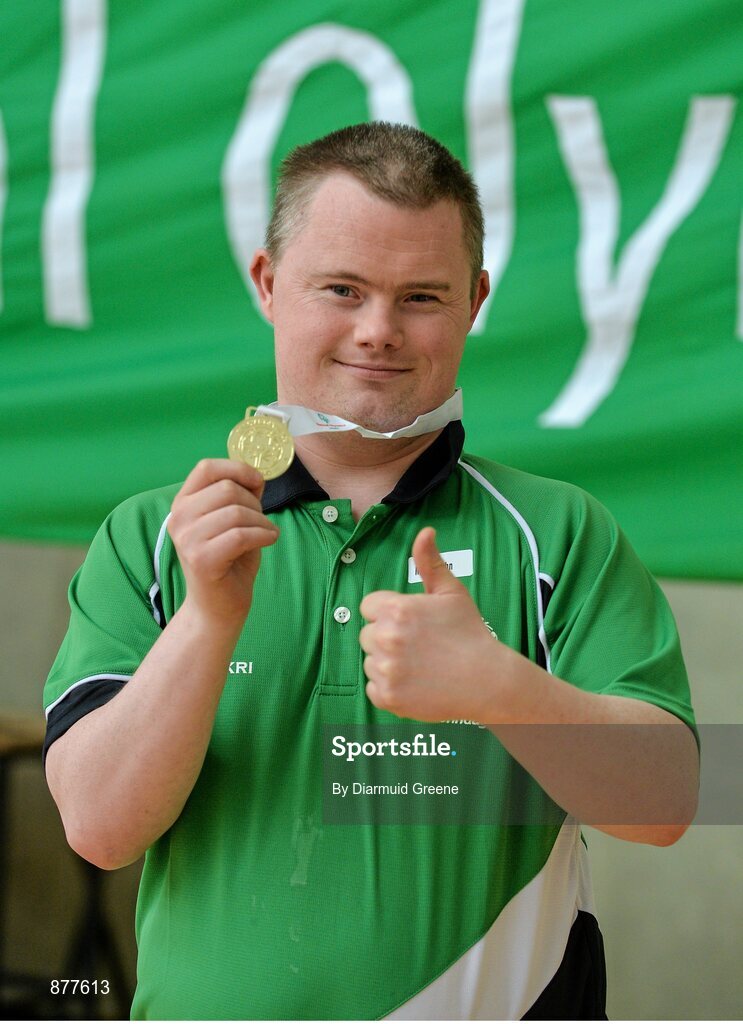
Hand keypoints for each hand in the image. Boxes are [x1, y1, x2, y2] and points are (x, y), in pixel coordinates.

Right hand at [167, 459, 278, 632]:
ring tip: (265, 533)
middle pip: (227, 489)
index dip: (237, 468)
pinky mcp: (201, 560)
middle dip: (254, 502)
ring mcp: (187, 539)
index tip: (257, 481)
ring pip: (236, 512)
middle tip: (261, 520)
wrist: (218, 606)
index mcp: (183, 503)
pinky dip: (263, 535)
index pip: (206, 468)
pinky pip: (242, 535)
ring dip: (262, 521)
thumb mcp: (233, 520)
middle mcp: (179, 518)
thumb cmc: (229, 560)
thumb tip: (257, 474)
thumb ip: (241, 494)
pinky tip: (268, 540)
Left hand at [359, 527, 495, 721]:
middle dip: (387, 638)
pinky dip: (390, 689)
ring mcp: (386, 670)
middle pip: (367, 635)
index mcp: (396, 609)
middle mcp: (386, 638)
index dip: (388, 613)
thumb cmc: (469, 633)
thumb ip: (430, 561)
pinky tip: (415, 683)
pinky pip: (374, 688)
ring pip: (370, 662)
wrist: (487, 680)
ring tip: (420, 665)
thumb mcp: (451, 592)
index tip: (411, 624)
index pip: (369, 607)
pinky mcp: (387, 697)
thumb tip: (425, 532)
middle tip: (419, 646)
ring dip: (388, 664)